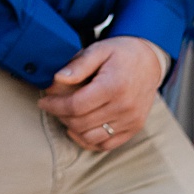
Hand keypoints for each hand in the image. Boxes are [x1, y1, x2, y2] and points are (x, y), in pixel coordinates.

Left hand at [37, 36, 164, 152]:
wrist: (150, 61)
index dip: (55, 106)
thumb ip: (78, 64)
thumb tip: (57, 79)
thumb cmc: (121, 53)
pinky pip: (106, 145)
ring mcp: (131, 120)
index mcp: (114, 86)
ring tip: (66, 115)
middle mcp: (124, 107)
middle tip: (53, 106)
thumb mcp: (99, 49)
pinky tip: (79, 128)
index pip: (76, 106)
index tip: (43, 101)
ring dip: (72, 128)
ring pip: (91, 137)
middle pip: (81, 123)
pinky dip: (89, 140)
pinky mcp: (134, 128)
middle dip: (60, 116)